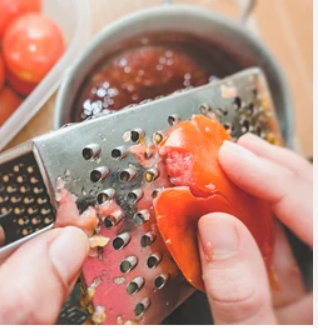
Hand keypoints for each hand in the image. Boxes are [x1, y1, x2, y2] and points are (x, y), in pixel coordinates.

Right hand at [198, 133, 311, 324]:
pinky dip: (254, 227)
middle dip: (281, 174)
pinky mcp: (298, 300)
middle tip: (240, 149)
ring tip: (238, 164)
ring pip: (302, 227)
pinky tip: (231, 210)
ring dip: (266, 194)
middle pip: (317, 211)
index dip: (279, 182)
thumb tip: (215, 229)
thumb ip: (240, 296)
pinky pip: (282, 254)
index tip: (233, 159)